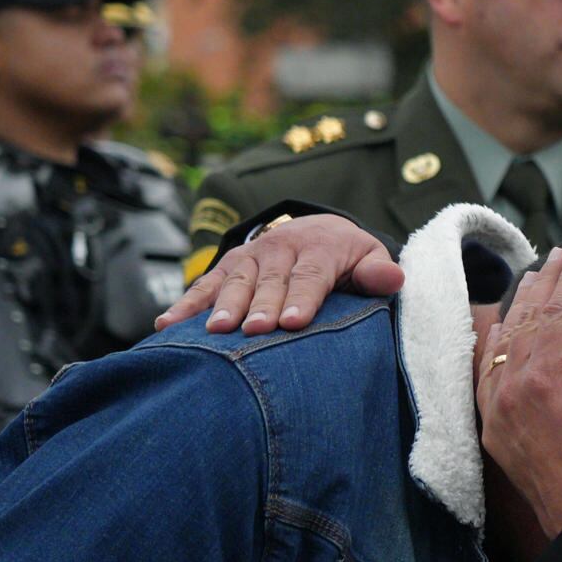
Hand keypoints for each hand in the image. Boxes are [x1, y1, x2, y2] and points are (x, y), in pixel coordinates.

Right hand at [155, 214, 403, 334]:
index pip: (310, 276)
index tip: (292, 323)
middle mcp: (280, 250)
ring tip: (214, 331)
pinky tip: (166, 325)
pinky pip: (204, 285)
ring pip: (235, 282)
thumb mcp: (369, 257)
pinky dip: (185, 304)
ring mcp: (250, 258)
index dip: (301, 299)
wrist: (318, 229)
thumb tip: (394, 279)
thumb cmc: (348, 257)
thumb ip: (379, 272)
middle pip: (269, 282)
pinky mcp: (228, 267)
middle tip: (251, 332)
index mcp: (318, 248)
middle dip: (259, 306)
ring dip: (222, 306)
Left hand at [475, 245, 561, 537]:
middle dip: (548, 280)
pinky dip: (496, 339)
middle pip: (530, 317)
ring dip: (522, 303)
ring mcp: (497, 403)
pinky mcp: (491, 421)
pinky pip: (486, 369)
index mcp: (547, 375)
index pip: (560, 311)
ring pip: (505, 337)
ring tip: (536, 274)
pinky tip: (503, 322)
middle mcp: (513, 384)